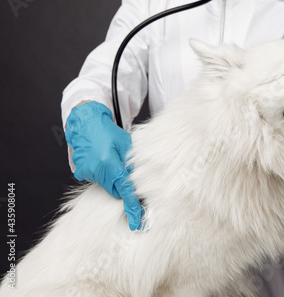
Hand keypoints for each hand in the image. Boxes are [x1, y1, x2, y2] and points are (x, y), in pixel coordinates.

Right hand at [65, 101, 141, 229]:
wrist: (86, 123)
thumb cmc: (108, 131)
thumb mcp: (126, 144)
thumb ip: (133, 164)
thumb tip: (141, 182)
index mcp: (110, 164)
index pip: (125, 190)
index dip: (133, 207)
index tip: (137, 222)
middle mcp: (96, 171)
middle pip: (117, 190)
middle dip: (125, 187)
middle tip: (129, 175)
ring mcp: (87, 172)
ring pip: (108, 185)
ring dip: (114, 179)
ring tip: (113, 161)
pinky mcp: (81, 172)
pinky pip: (99, 179)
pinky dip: (105, 175)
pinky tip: (104, 161)